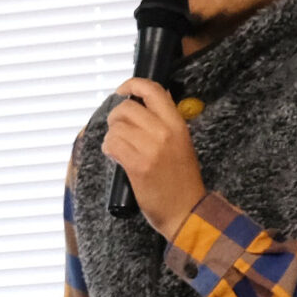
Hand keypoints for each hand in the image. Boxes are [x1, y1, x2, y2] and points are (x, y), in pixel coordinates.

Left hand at [101, 77, 206, 238]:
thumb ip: (164, 122)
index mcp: (177, 124)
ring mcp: (151, 149)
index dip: (132, 85)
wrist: (186, 212)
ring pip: (117, 126)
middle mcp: (164, 132)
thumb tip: (142, 101)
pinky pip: (113, 144)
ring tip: (119, 146)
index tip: (123, 91)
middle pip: (127, 108)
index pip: (152, 90)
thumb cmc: (181, 179)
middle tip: (119, 129)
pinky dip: (109, 148)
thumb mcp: (181, 143)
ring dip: (112, 135)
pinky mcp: (138, 165)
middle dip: (116, 117)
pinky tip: (115, 155)